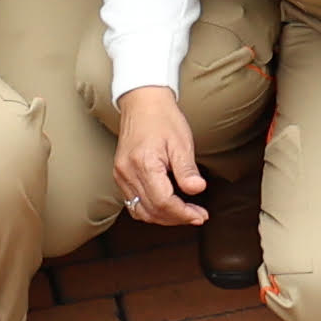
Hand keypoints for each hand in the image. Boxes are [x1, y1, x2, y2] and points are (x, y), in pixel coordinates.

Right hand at [112, 87, 210, 232]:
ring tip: (184, 214)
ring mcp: (121, 175)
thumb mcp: (181, 142)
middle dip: (177, 218)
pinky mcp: (120, 175)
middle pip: (152, 210)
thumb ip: (187, 169)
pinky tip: (166, 207)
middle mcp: (127, 173)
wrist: (142, 102)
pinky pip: (133, 203)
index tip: (200, 214)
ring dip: (164, 218)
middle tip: (197, 216)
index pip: (164, 202)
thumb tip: (197, 189)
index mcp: (144, 164)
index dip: (184, 213)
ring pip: (141, 211)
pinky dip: (151, 210)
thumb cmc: (163, 118)